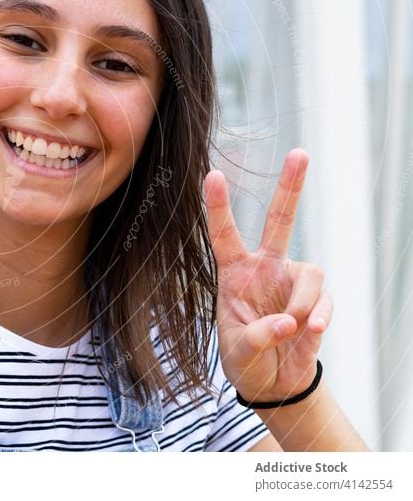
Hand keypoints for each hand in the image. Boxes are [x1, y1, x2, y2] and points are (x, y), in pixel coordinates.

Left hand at [204, 148, 330, 401]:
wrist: (272, 384)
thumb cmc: (244, 360)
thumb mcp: (237, 351)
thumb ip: (256, 336)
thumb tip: (288, 322)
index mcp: (234, 273)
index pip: (224, 234)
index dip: (218, 206)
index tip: (212, 174)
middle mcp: (265, 268)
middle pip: (280, 220)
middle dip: (291, 187)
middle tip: (300, 153)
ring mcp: (292, 282)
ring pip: (310, 272)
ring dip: (303, 303)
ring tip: (293, 329)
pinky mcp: (317, 302)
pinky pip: (325, 300)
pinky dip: (319, 317)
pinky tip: (311, 332)